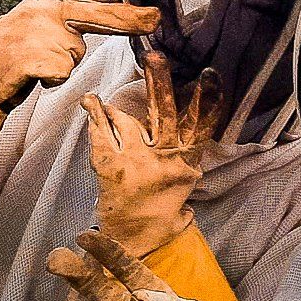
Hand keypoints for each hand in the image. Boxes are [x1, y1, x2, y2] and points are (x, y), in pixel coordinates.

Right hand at [0, 0, 161, 109]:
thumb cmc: (22, 40)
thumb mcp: (48, 13)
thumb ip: (81, 7)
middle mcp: (48, 8)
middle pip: (98, 14)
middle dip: (129, 18)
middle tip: (156, 18)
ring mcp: (39, 32)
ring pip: (76, 53)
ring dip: (64, 61)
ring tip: (39, 58)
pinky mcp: (31, 58)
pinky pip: (61, 73)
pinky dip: (51, 78)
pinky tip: (33, 73)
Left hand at [84, 52, 222, 256]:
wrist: (132, 243)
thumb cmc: (159, 216)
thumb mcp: (183, 191)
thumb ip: (187, 164)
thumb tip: (193, 139)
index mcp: (185, 164)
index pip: (201, 127)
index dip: (207, 101)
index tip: (209, 76)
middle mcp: (163, 160)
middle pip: (166, 115)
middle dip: (160, 84)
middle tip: (154, 57)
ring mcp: (136, 162)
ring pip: (130, 121)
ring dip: (118, 105)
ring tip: (107, 98)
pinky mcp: (110, 167)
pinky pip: (102, 134)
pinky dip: (96, 116)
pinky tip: (91, 102)